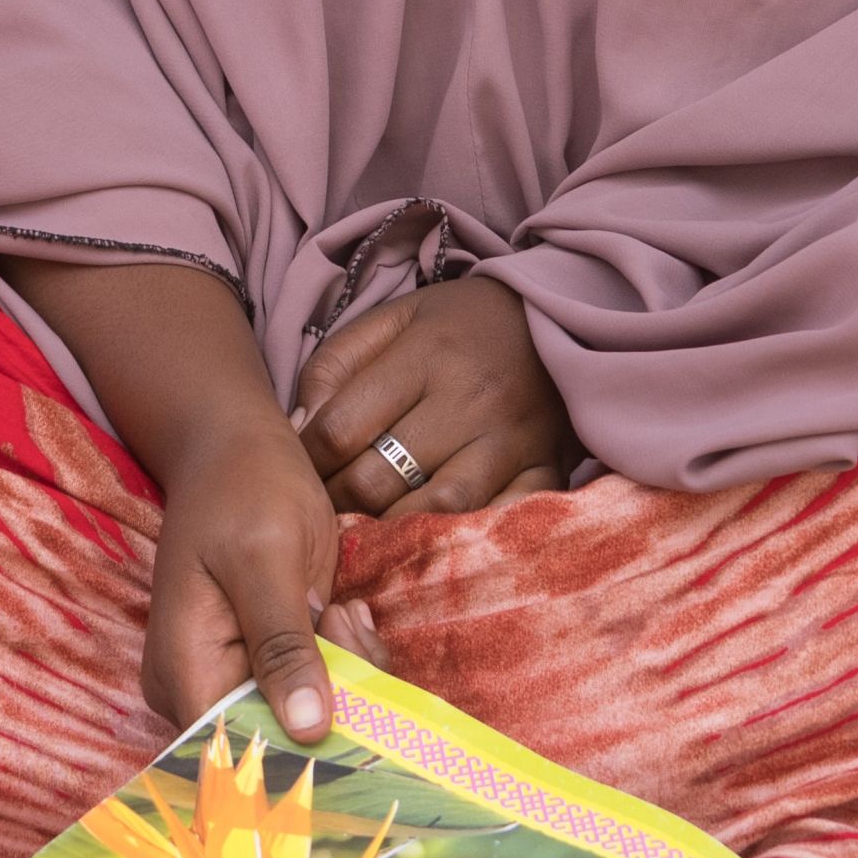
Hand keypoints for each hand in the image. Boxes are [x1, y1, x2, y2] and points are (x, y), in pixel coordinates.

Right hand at [1, 255, 382, 742]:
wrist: (237, 446)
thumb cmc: (244, 488)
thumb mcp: (268, 557)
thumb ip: (283, 644)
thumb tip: (308, 730)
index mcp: (184, 673)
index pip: (235, 752)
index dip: (296, 751)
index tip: (354, 710)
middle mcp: (198, 689)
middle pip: (275, 737)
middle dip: (333, 695)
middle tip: (345, 620)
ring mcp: (229, 675)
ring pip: (302, 712)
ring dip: (344, 668)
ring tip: (345, 607)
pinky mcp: (261, 659)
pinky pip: (310, 683)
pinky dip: (341, 654)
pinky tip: (345, 608)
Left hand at [295, 275, 575, 516]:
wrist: (560, 315)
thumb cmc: (460, 325)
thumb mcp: (394, 320)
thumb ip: (336, 365)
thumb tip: (297, 431)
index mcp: (426, 355)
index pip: (340, 429)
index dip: (307, 462)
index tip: (300, 471)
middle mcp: (470, 399)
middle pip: (378, 479)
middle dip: (337, 503)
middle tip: (326, 509)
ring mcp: (511, 440)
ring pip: (434, 509)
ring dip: (390, 532)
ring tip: (370, 533)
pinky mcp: (545, 468)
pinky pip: (499, 520)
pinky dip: (462, 539)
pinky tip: (433, 542)